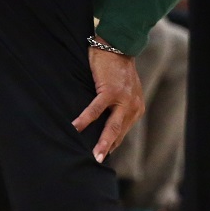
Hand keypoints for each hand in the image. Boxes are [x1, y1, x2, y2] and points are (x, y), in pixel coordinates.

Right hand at [73, 44, 144, 161]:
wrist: (118, 46)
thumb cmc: (114, 69)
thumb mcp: (120, 91)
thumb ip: (116, 107)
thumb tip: (100, 124)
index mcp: (135, 108)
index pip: (122, 132)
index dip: (112, 145)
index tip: (102, 157)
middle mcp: (133, 106)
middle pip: (118, 134)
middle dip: (107, 150)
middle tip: (97, 164)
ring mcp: (123, 99)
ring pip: (111, 126)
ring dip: (101, 143)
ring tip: (92, 156)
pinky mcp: (111, 91)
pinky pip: (96, 109)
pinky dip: (85, 120)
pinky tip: (74, 128)